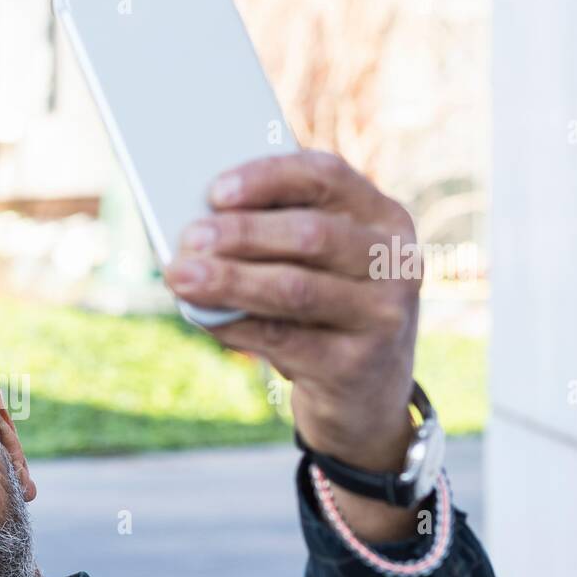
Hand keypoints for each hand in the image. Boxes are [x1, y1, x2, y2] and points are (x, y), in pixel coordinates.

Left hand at [164, 150, 422, 540]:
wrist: (366, 399)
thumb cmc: (325, 314)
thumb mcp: (317, 269)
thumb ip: (274, 241)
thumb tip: (201, 232)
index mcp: (385, 219)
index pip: (328, 177)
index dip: (269, 178)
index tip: (215, 191)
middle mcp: (396, 262)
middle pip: (310, 234)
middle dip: (241, 234)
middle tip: (189, 238)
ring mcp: (383, 316)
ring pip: (294, 288)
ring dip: (229, 280)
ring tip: (180, 277)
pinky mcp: (358, 365)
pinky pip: (282, 339)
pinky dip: (233, 325)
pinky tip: (201, 315)